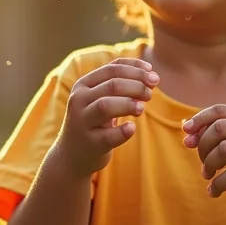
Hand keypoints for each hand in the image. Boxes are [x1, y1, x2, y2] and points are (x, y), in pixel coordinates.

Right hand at [56, 58, 157, 176]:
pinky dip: (123, 131)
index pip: (113, 69)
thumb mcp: (100, 97)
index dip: (136, 70)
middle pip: (113, 85)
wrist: (72, 155)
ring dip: (129, 104)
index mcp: (83, 84)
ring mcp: (82, 122)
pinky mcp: (90, 144)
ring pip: (106, 106)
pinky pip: (108, 136)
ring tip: (142, 108)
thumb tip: (150, 74)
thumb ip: (120, 83)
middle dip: (137, 86)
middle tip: (150, 94)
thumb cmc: (94, 121)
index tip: (153, 75)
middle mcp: (79, 100)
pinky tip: (131, 128)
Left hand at [183, 104, 225, 217]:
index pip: (221, 110)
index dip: (199, 119)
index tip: (186, 132)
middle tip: (203, 163)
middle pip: (220, 128)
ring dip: (208, 165)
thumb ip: (214, 135)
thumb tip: (186, 129)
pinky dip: (216, 185)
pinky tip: (214, 191)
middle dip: (203, 146)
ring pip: (224, 150)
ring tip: (208, 175)